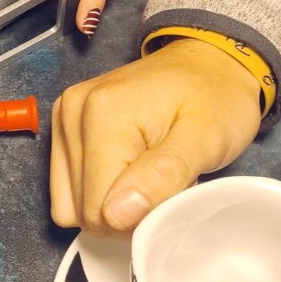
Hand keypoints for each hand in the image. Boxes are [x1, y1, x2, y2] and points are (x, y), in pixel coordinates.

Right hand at [50, 40, 260, 232]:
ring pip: (70, 203)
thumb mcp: (206, 140)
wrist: (210, 62)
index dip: (138, 219)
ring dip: (110, 203)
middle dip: (124, 212)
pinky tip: (128, 170)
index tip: (171, 195)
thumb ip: (163, 176)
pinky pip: (67, 187)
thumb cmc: (216, 99)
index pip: (99, 210)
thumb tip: (115, 215)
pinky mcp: (64, 125)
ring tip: (147, 175)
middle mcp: (72, 112)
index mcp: (102, 114)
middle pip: (82, 208)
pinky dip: (97, 190)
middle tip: (163, 182)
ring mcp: (64, 117)